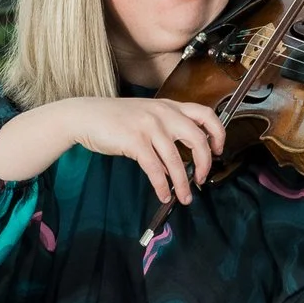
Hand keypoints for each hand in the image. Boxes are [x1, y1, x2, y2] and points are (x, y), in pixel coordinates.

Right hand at [71, 91, 226, 206]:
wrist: (86, 116)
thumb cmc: (114, 118)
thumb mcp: (146, 115)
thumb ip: (165, 130)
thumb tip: (178, 162)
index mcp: (169, 106)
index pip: (205, 114)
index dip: (218, 133)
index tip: (218, 149)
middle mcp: (163, 113)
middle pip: (197, 139)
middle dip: (204, 163)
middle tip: (202, 178)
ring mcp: (149, 127)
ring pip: (176, 160)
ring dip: (183, 183)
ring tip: (185, 197)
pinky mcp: (135, 141)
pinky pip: (155, 169)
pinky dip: (162, 185)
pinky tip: (163, 194)